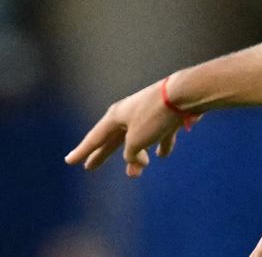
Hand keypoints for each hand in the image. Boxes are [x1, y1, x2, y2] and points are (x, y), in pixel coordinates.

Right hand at [64, 79, 197, 177]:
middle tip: (90, 167)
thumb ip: (131, 153)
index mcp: (116, 116)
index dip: (82, 151)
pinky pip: (160, 133)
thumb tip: (136, 160)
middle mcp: (130, 113)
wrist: (185, 94)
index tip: (69, 161)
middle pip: (114, 138)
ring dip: (136, 157)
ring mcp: (149, 113)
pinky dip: (160, 144)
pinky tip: (163, 155)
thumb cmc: (155, 116)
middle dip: (103, 154)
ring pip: (138, 139)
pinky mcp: (168, 115)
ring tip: (134, 174)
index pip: (95, 138)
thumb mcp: (136, 140)